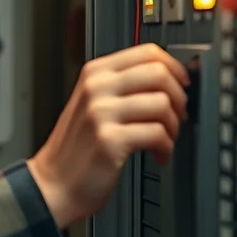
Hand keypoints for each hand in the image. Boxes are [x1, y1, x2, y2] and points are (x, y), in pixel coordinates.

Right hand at [27, 43, 189, 228]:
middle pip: (159, 73)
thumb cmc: (78, 148)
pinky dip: (166, 148)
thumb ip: (123, 86)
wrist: (53, 184)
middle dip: (179, 97)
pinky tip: (158, 155)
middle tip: (177, 116)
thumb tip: (169, 78)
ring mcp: (101, 113)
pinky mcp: (110, 140)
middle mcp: (96, 88)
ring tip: (165, 140)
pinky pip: (158, 134)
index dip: (175, 68)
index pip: (147, 52)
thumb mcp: (94, 103)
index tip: (183, 84)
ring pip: (163, 104)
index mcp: (95, 73)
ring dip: (174, 127)